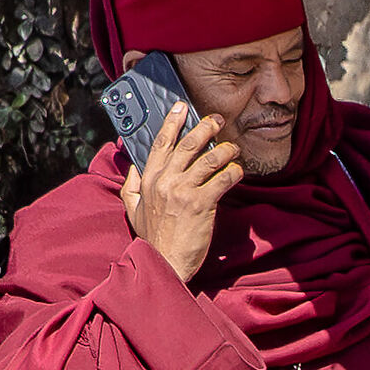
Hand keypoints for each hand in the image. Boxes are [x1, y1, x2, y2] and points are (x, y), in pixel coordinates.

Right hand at [120, 103, 242, 283]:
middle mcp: (165, 181)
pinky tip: (238, 171)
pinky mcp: (201, 204)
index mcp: (148, 180)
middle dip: (205, 127)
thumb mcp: (132, 210)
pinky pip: (222, 179)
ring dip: (225, 150)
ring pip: (208, 159)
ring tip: (234, 148)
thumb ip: (131, 186)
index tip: (181, 107)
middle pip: (188, 144)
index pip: (161, 143)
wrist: (164, 263)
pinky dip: (233, 171)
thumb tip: (134, 167)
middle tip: (217, 120)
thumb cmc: (153, 239)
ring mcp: (182, 191)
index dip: (172, 122)